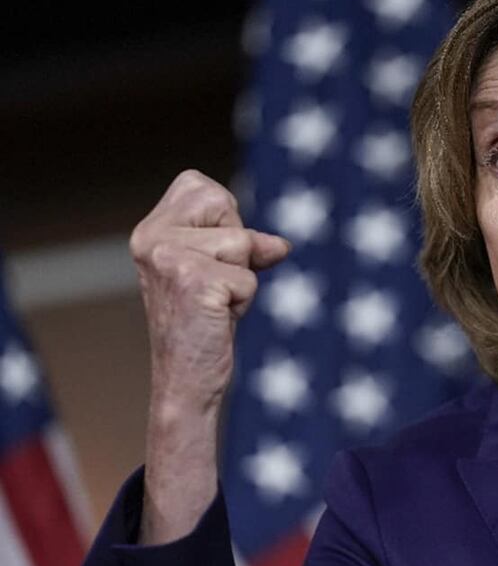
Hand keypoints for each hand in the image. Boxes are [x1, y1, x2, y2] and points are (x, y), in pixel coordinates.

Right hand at [131, 169, 289, 543]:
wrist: (186, 379)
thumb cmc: (203, 323)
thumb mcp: (221, 271)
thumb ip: (244, 245)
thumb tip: (280, 244)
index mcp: (149, 230)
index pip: (200, 185)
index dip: (223, 219)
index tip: (211, 260)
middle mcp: (150, 239)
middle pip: (224, 206)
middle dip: (237, 246)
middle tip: (215, 285)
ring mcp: (168, 259)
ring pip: (241, 243)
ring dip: (243, 277)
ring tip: (217, 303)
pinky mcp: (193, 282)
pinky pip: (248, 276)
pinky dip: (245, 299)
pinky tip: (219, 318)